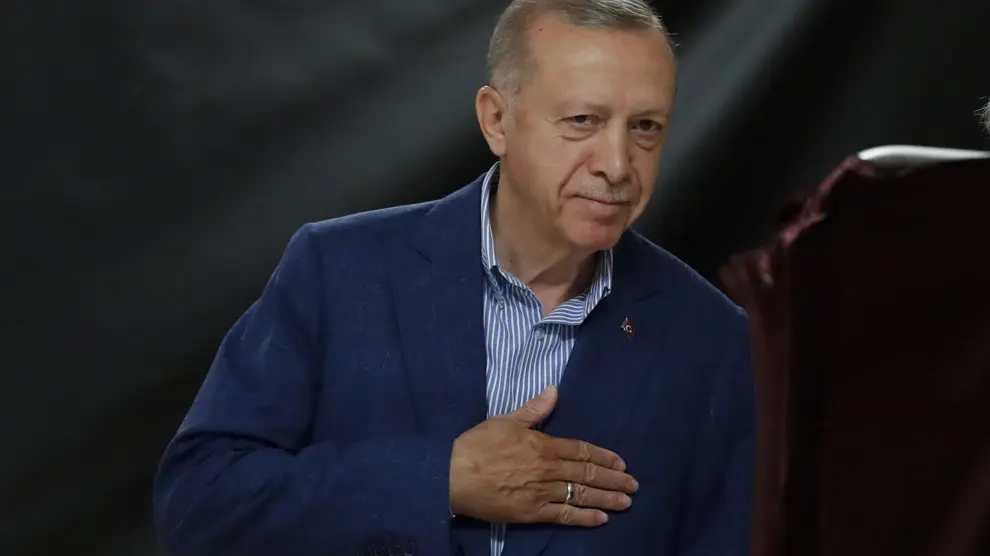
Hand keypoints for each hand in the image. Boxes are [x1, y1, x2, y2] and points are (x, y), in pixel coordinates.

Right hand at [449, 385, 638, 526]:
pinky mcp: (531, 513)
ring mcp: (541, 492)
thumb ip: (533, 410)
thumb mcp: (504, 420)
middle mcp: (548, 469)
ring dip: (607, 498)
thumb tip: (554, 391)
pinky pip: (564, 516)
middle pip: (587, 473)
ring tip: (626, 502)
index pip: (581, 450)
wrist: (452, 475)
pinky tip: (601, 519)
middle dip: (614, 479)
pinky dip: (584, 518)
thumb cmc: (476, 445)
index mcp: (543, 444)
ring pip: (581, 494)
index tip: (621, 462)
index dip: (604, 456)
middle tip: (634, 484)